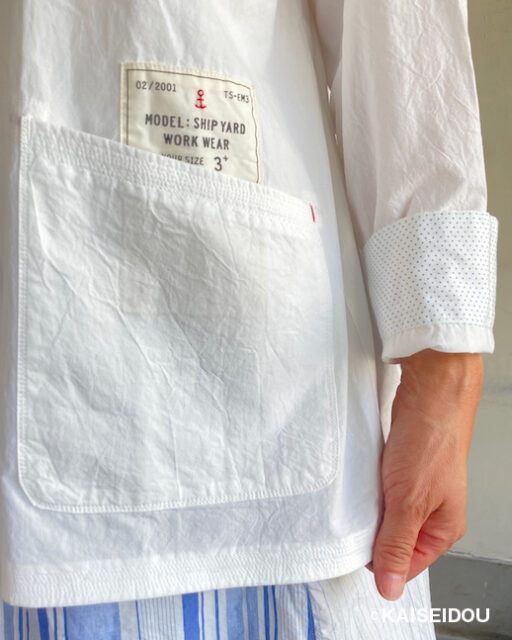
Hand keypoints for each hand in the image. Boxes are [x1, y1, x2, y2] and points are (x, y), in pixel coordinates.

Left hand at [370, 349, 482, 599]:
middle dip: (372, 532)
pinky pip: (381, 490)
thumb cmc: (430, 442)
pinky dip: (369, 489)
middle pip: (393, 539)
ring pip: (385, 513)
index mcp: (442, 529)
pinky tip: (362, 482)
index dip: (378, 561)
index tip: (355, 550)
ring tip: (361, 497)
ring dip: (369, 508)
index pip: (404, 565)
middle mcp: (432, 512)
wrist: (430, 393)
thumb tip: (388, 587)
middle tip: (357, 519)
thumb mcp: (409, 503)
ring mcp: (417, 488)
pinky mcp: (403, 469)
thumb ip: (396, 544)